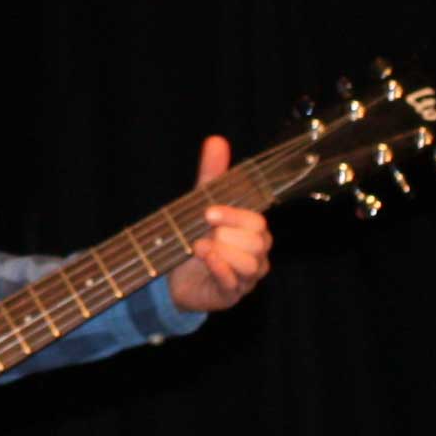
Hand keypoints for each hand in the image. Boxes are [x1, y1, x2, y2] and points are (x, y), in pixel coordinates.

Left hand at [167, 136, 272, 314]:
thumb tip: (216, 140)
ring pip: (251, 265)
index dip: (234, 216)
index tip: (207, 211)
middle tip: (204, 232)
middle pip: (259, 243)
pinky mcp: (231, 295)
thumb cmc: (197, 235)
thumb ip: (212, 175)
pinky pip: (235, 285)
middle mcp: (256, 256)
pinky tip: (205, 258)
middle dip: (228, 235)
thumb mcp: (201, 203)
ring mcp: (246, 278)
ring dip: (223, 253)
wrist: (176, 275)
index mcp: (252, 232)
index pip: (258, 222)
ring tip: (200, 247)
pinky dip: (220, 269)